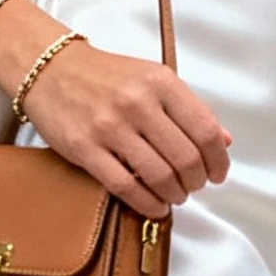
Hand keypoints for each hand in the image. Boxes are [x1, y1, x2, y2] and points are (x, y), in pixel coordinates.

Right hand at [21, 38, 230, 214]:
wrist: (51, 69)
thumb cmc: (106, 76)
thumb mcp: (153, 80)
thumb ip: (189, 109)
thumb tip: (224, 142)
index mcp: (161, 82)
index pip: (206, 130)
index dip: (219, 160)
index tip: (218, 173)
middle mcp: (138, 103)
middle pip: (186, 158)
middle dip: (196, 181)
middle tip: (194, 186)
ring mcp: (111, 127)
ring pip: (160, 176)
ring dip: (175, 195)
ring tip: (174, 195)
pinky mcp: (86, 149)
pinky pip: (126, 187)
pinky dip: (148, 204)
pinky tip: (155, 206)